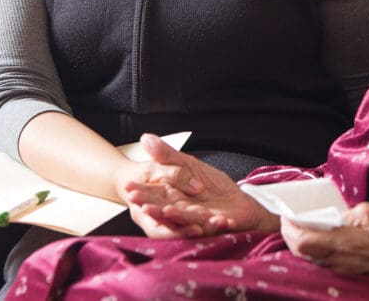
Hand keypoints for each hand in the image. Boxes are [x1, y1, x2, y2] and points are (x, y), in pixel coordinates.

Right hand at [122, 134, 277, 237]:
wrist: (238, 203)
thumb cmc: (209, 183)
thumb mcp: (186, 164)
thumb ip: (167, 154)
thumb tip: (145, 138)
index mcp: (167, 200)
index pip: (149, 200)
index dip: (140, 196)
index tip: (130, 190)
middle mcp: (177, 216)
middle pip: (162, 215)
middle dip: (154, 210)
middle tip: (145, 206)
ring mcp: (195, 224)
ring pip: (183, 223)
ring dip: (176, 218)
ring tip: (169, 210)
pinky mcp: (213, 229)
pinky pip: (210, 228)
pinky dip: (211, 225)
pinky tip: (213, 219)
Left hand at [281, 203, 368, 288]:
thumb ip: (347, 215)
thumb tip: (334, 217)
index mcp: (346, 243)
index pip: (303, 240)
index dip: (289, 228)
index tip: (286, 215)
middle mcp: (343, 262)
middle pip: (303, 254)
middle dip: (292, 237)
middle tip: (290, 222)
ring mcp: (349, 272)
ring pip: (314, 261)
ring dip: (304, 246)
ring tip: (304, 228)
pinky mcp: (356, 275)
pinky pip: (328, 265)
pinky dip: (318, 253)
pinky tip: (322, 241)